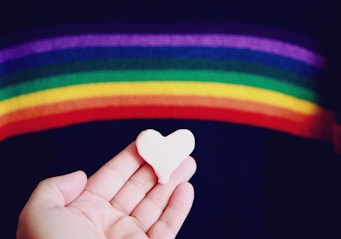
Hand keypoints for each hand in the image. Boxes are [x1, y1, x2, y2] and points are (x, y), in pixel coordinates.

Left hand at [17, 142, 196, 238]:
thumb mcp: (39, 215)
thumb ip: (54, 188)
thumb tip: (80, 175)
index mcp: (85, 211)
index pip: (113, 176)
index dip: (132, 157)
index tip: (149, 140)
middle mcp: (109, 222)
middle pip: (140, 186)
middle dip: (158, 165)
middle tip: (175, 147)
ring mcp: (131, 238)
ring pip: (157, 203)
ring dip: (173, 181)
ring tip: (187, 162)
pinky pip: (168, 227)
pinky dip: (179, 208)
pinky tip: (186, 188)